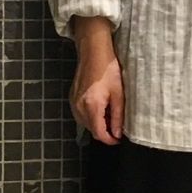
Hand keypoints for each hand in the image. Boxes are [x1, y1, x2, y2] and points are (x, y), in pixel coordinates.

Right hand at [70, 25, 124, 143]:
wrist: (93, 52)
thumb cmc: (107, 69)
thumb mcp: (119, 94)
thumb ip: (118, 116)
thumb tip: (118, 133)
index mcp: (92, 106)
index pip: (99, 134)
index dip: (110, 140)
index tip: (118, 139)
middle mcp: (79, 107)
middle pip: (91, 130)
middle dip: (105, 132)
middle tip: (117, 126)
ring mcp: (73, 102)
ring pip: (85, 123)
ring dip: (97, 124)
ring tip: (110, 115)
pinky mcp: (72, 97)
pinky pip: (80, 114)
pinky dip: (90, 116)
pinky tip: (100, 107)